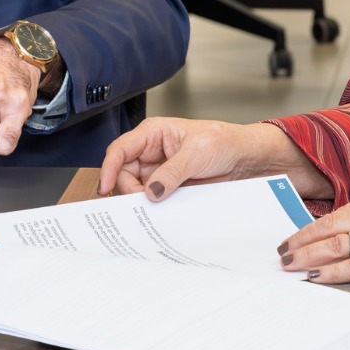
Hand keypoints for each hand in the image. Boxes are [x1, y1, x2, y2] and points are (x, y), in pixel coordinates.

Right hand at [99, 118, 330, 200]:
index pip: (120, 149)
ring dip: (142, 202)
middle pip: (123, 174)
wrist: (245, 160)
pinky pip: (153, 201)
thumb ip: (172, 172)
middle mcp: (152, 153)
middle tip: (142, 204)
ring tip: (153, 211)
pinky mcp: (169, 189)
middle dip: (129, 190)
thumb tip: (152, 191)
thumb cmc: (224, 142)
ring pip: (136, 190)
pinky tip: (160, 215)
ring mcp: (159, 173)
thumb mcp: (197, 153)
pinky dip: (154, 209)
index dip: (108, 168)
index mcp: (153, 134)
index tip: (104, 187)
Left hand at [278, 192, 349, 287]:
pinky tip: (315, 278)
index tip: (295, 235)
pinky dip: (331, 274)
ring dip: (307, 256)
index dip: (312, 226)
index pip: (337, 213)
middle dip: (301, 241)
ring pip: (335, 246)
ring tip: (289, 265)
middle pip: (329, 228)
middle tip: (282, 252)